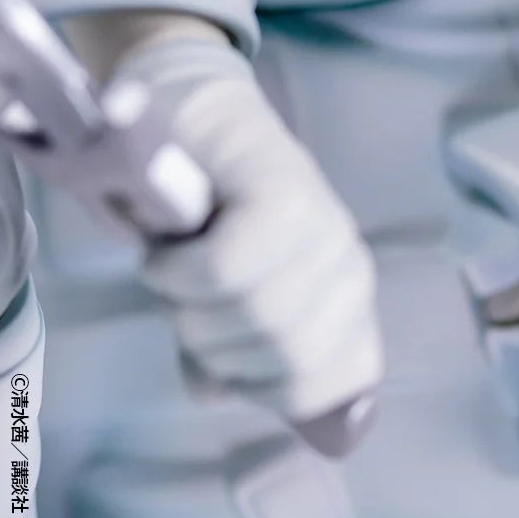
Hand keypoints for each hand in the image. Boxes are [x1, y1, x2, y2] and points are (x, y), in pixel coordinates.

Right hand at [89, 28, 384, 427]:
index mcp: (346, 306)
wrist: (193, 122)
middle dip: (211, 343)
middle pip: (279, 359)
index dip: (259, 390)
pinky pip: (228, 268)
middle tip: (188, 298)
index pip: (325, 390)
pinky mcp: (285, 192)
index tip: (220, 358)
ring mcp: (325, 227)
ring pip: (253, 315)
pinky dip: (180, 268)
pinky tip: (169, 247)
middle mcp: (349, 269)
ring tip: (178, 264)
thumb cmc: (207, 222)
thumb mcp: (222, 305)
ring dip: (188, 303)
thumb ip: (231, 357)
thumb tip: (215, 395)